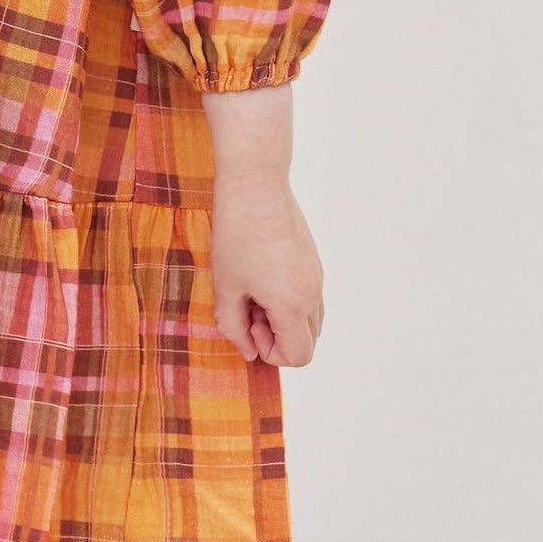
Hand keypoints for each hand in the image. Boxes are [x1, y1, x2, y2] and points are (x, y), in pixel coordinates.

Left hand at [209, 176, 323, 365]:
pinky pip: (309, 297)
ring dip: (283, 318)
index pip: (299, 356)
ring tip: (253, 290)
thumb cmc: (236, 235)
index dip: (269, 352)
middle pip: (307, 342)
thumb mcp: (225, 287)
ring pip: (310, 320)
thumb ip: (234, 327)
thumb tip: (248, 352)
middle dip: (276, 337)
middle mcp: (313, 293)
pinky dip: (289, 300)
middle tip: (248, 307)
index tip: (248, 322)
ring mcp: (317, 276)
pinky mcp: (313, 261)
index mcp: (293, 304)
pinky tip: (261, 274)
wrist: (255, 185)